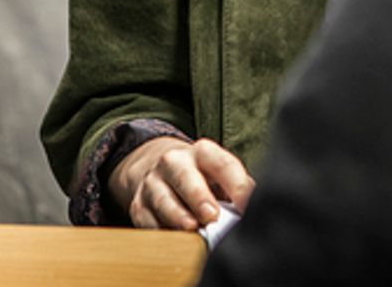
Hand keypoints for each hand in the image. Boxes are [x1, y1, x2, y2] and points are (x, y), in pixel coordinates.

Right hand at [108, 136, 254, 229]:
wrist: (163, 171)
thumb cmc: (203, 177)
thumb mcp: (221, 175)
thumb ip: (236, 188)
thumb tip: (252, 207)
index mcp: (203, 152)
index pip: (222, 164)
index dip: (237, 185)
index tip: (247, 204)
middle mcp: (174, 161)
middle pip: (185, 176)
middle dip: (199, 196)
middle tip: (212, 215)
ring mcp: (153, 182)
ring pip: (163, 199)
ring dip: (178, 215)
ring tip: (192, 227)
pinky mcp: (138, 204)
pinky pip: (147, 220)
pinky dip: (161, 230)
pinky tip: (174, 238)